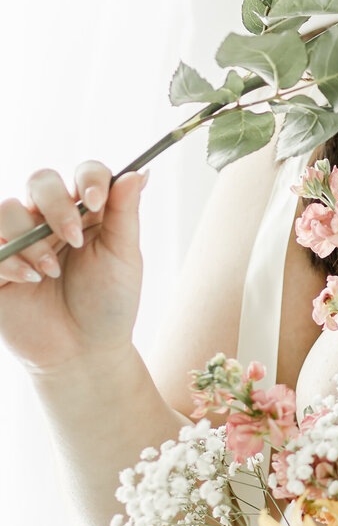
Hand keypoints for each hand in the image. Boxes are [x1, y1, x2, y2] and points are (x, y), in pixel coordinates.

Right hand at [0, 161, 147, 373]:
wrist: (82, 353)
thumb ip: (125, 213)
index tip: (97, 201)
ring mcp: (21, 239)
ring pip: (8, 208)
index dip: (89, 178)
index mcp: (88, 212)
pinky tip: (29, 280)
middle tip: (72, 240)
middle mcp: (51, 219)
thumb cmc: (109, 305)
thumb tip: (138, 172)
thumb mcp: (123, 258)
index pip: (85, 173)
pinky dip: (8, 258)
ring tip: (50, 273)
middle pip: (41, 180)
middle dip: (56, 206)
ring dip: (30, 239)